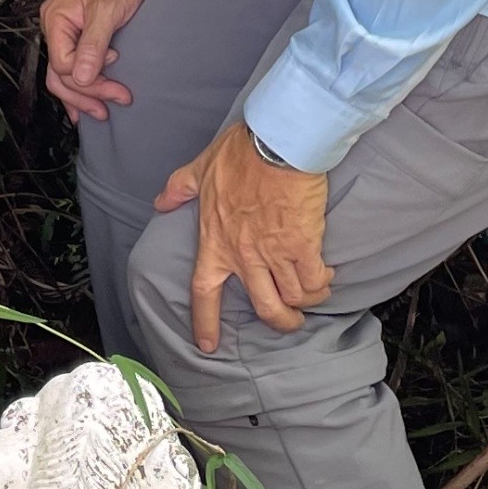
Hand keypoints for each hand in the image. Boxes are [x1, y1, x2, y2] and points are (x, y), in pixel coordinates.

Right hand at [40, 0, 154, 120]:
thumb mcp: (108, 10)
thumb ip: (93, 44)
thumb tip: (81, 78)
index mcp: (56, 18)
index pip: (62, 63)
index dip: (87, 76)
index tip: (115, 72)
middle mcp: (54, 27)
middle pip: (59, 74)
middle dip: (86, 93)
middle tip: (112, 105)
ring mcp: (64, 33)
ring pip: (64, 75)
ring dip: (83, 95)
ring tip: (102, 112)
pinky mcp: (77, 36)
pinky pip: (71, 67)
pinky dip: (80, 87)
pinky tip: (84, 104)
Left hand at [156, 124, 332, 349]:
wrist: (277, 143)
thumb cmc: (240, 154)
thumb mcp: (201, 169)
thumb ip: (180, 188)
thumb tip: (161, 201)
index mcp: (216, 242)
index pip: (204, 292)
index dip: (205, 322)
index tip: (208, 345)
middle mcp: (245, 256)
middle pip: (265, 308)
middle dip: (281, 322)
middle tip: (290, 321)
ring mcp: (275, 254)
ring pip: (294, 298)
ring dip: (306, 300)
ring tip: (314, 291)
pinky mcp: (304, 245)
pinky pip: (315, 281)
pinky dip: (322, 282)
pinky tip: (326, 274)